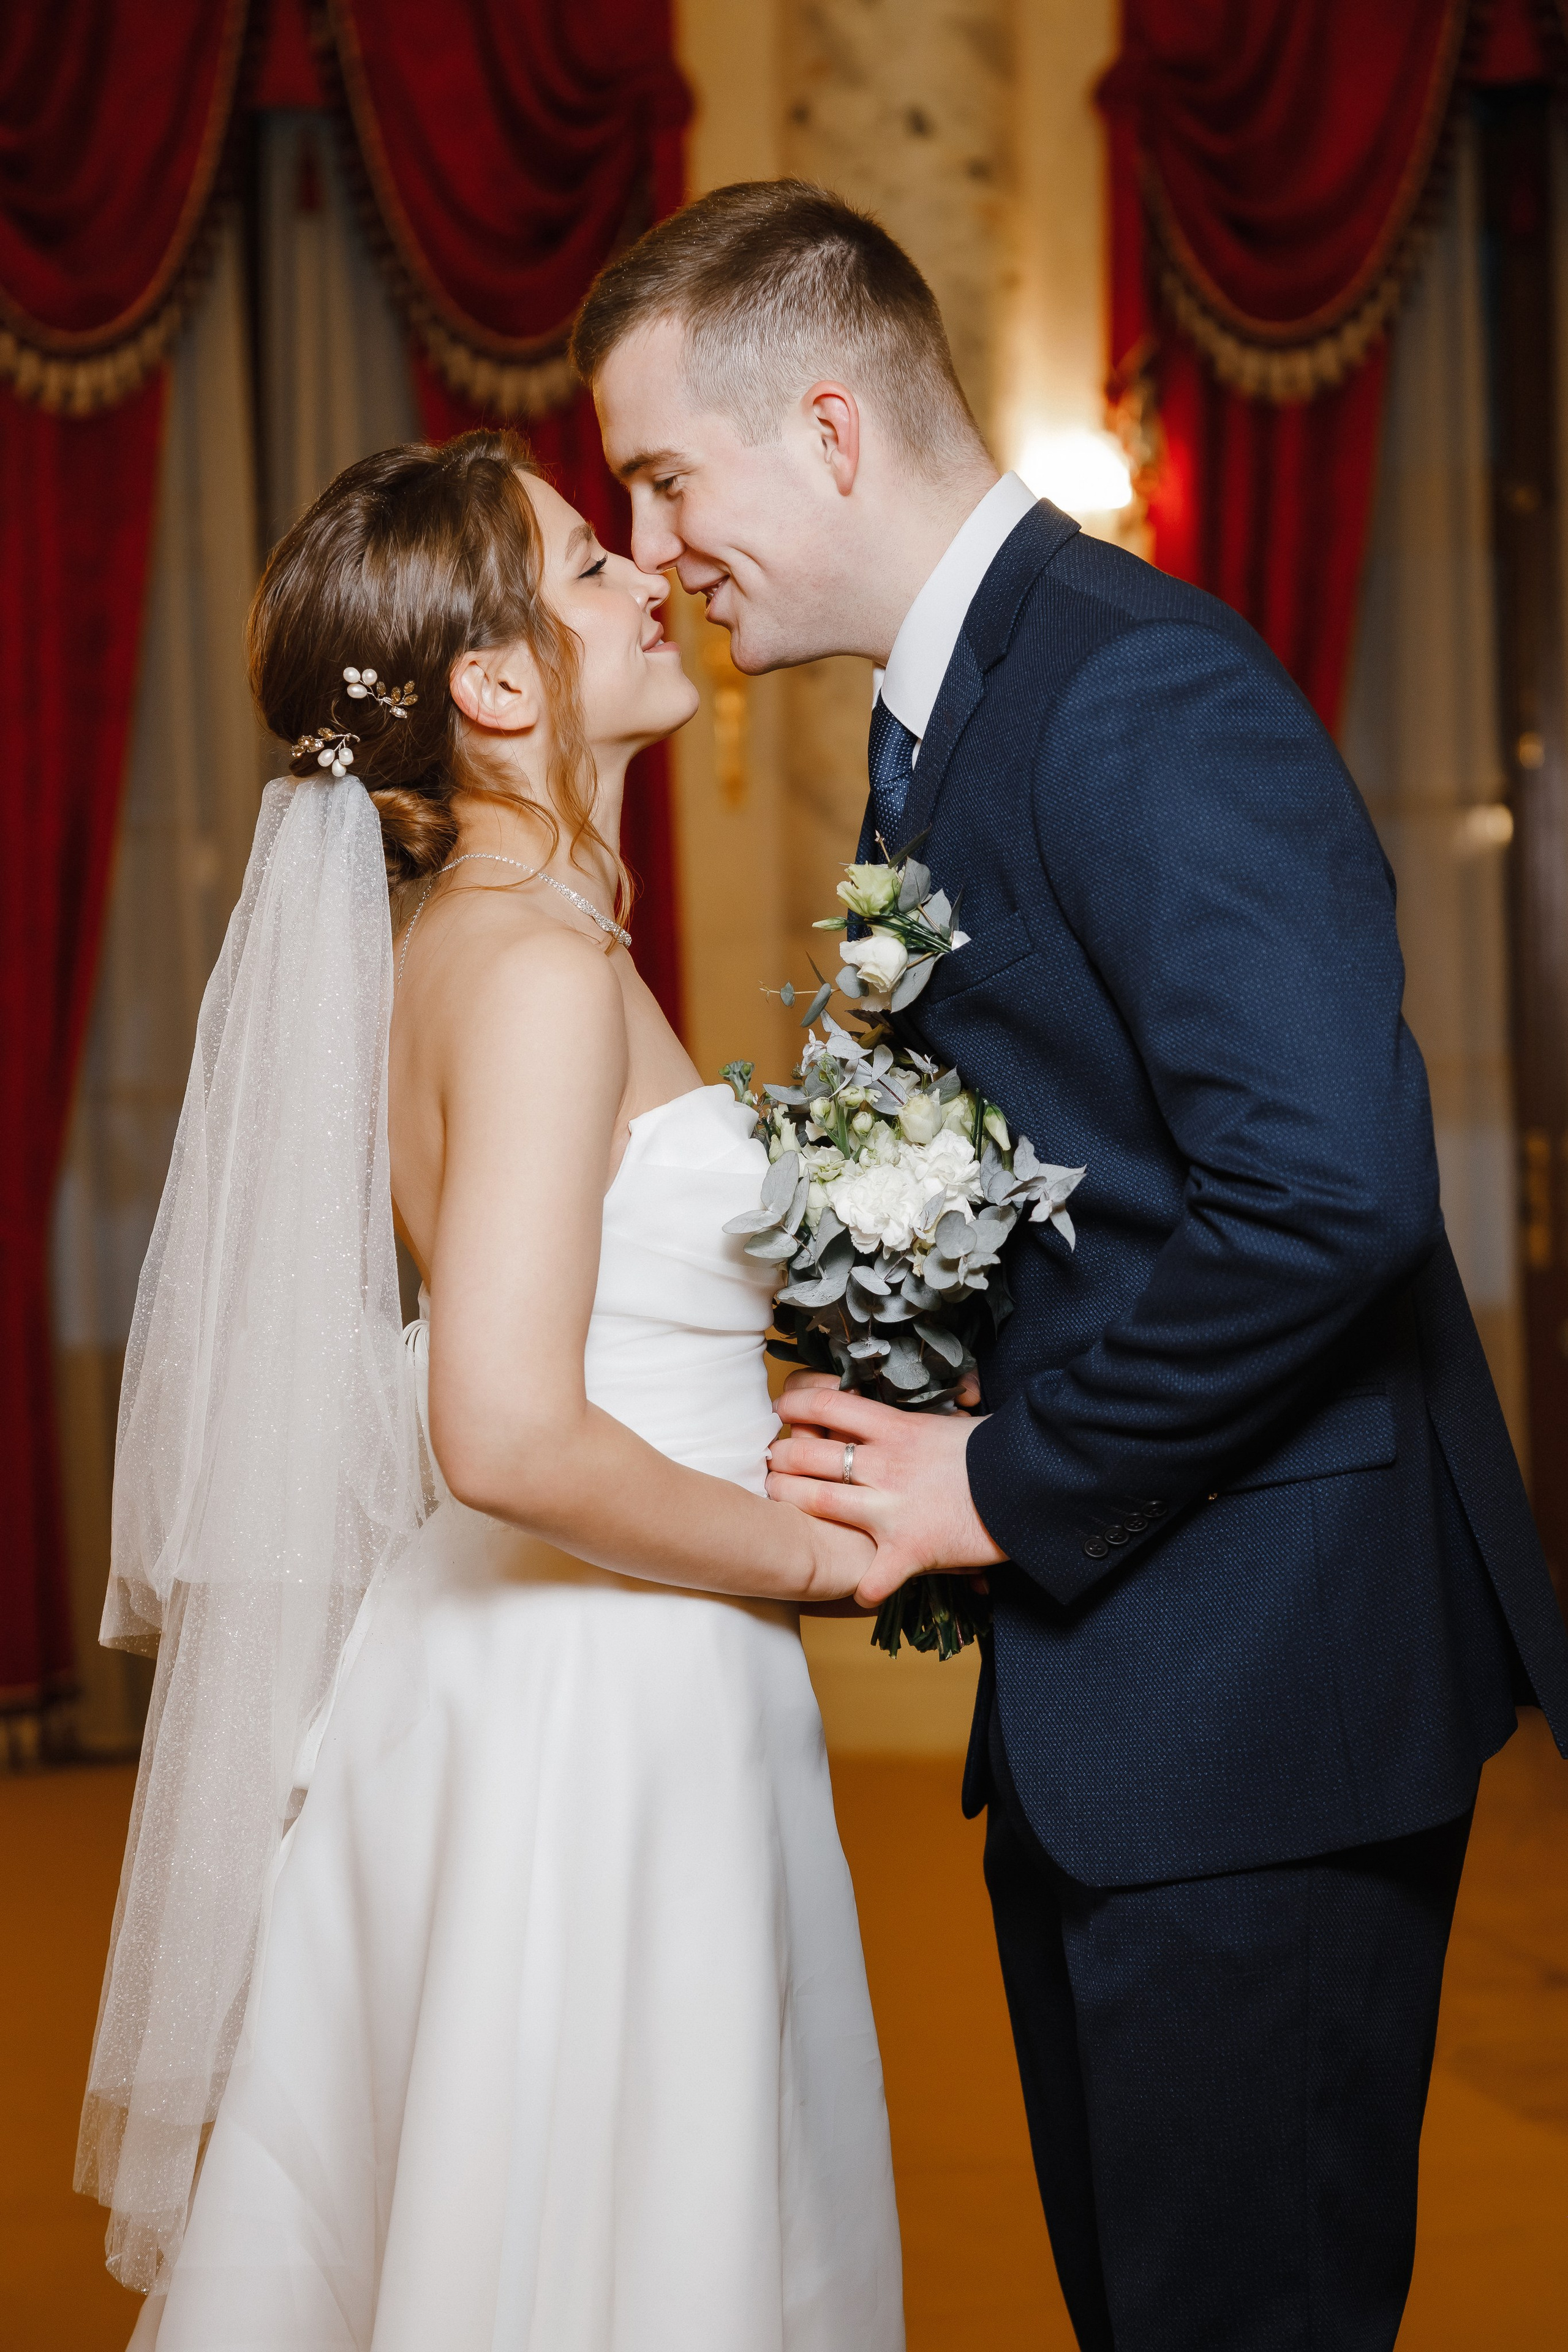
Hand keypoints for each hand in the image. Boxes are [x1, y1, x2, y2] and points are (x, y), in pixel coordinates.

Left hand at [766, 1372, 1004, 1608]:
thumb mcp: (949, 1422)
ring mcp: (892, 1507)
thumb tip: (899, 1413)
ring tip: (780, 1502)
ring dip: (790, 1502)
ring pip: (817, 1502)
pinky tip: (860, 1591)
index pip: (826, 1404)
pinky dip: (863, 1588)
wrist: (1031, 1482)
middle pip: (808, 1454)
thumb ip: (915, 1422)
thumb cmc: (996, 1449)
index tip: (781, 1412)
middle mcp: (884, 1464)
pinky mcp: (910, 1549)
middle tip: (773, 1464)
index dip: (793, 1406)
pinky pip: (872, 1578)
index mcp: (895, 1427)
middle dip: (780, 1459)